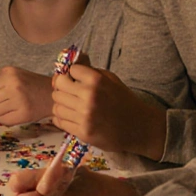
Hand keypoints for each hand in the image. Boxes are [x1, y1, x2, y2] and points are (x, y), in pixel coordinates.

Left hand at [0, 66, 51, 125]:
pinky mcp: (23, 115)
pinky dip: (5, 117)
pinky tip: (14, 111)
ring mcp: (19, 101)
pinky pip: (2, 120)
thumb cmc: (27, 83)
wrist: (52, 94)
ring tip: (8, 104)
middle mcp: (13, 86)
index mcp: (8, 73)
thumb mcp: (9, 74)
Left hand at [51, 65, 165, 158]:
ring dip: (61, 104)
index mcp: (96, 80)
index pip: (70, 70)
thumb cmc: (124, 101)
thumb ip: (89, 70)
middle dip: (63, 87)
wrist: (139, 128)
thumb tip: (68, 64)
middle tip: (70, 92)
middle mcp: (89, 96)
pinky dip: (61, 118)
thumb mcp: (110, 79)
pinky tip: (71, 116)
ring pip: (56, 105)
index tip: (76, 79)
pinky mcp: (83, 131)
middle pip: (58, 86)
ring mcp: (85, 115)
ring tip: (71, 105)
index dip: (72, 74)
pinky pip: (59, 121)